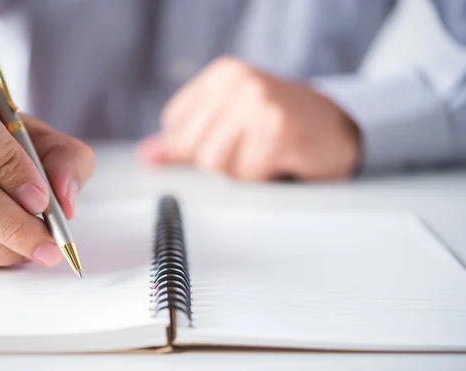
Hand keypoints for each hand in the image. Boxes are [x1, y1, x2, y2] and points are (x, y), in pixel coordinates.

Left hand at [138, 57, 359, 180]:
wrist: (340, 128)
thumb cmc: (283, 125)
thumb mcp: (230, 122)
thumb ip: (185, 139)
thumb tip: (147, 155)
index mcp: (222, 75)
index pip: (174, 127)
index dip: (195, 148)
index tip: (227, 142)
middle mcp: (238, 83)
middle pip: (192, 148)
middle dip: (220, 162)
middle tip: (251, 149)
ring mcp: (259, 103)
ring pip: (217, 164)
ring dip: (242, 171)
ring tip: (265, 154)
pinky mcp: (278, 129)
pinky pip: (247, 175)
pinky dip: (262, 177)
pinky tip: (280, 160)